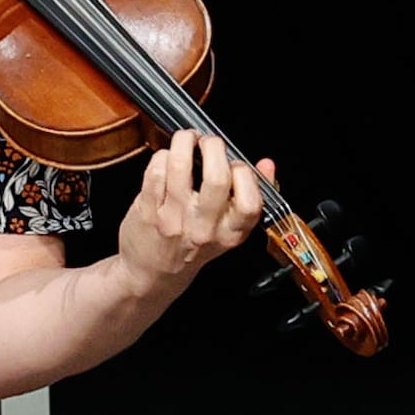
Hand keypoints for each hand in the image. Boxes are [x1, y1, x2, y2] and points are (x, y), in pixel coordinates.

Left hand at [116, 130, 270, 293]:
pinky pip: (156, 170)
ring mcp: (174, 218)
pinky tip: (167, 158)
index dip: (246, 174)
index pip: (250, 202)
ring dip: (184, 142)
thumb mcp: (229, 230)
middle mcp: (203, 228)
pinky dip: (163, 156)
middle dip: (214, 147)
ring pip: (180, 166)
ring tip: (186, 140)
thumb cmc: (193, 248)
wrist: (153, 274)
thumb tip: (267, 164)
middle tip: (209, 142)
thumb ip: (250, 196)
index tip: (236, 165)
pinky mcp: (148, 210)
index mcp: (230, 233)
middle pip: (217, 178)